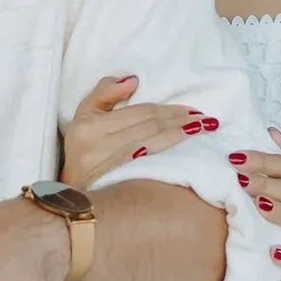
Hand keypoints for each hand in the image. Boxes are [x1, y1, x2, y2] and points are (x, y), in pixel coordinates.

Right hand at [62, 75, 214, 191]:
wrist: (75, 200)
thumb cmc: (81, 153)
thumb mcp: (84, 118)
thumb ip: (104, 94)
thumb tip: (133, 81)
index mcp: (88, 126)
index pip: (138, 113)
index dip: (167, 109)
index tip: (191, 109)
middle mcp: (97, 145)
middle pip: (148, 127)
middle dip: (179, 121)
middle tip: (206, 119)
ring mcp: (108, 167)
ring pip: (153, 144)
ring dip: (181, 135)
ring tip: (203, 128)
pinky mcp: (119, 185)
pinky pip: (152, 165)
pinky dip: (172, 155)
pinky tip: (188, 152)